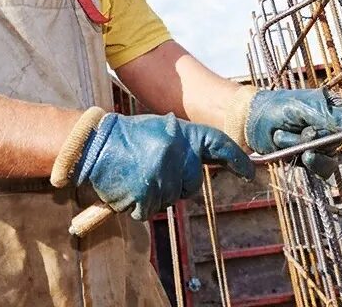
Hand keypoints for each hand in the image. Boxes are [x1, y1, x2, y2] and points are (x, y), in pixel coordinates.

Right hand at [74, 113, 253, 220]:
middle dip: (179, 181)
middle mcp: (175, 154)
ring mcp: (160, 177)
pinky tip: (129, 186)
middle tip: (155, 168)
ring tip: (137, 174)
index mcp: (180, 134)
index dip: (236, 158)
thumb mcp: (162, 132)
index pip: (217, 144)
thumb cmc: (128, 138)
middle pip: (193, 182)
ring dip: (157, 192)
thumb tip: (213, 160)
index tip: (248, 171)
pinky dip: (140, 203)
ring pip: (171, 198)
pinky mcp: (145, 197)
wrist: (92, 145)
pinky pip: (150, 210)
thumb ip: (187, 145)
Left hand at [246, 89, 341, 177]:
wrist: (251, 121)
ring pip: (329, 160)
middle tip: (300, 130)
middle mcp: (331, 129)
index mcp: (333, 110)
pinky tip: (283, 146)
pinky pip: (319, 170)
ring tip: (282, 136)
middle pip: (341, 143)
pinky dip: (302, 161)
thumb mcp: (302, 107)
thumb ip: (328, 116)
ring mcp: (321, 146)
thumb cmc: (277, 107)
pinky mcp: (310, 160)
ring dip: (303, 149)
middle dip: (318, 140)